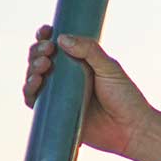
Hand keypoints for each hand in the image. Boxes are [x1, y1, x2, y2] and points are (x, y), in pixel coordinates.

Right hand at [22, 27, 152, 156]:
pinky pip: (33, 100)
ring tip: (44, 65)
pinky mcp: (54, 113)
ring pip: (33, 77)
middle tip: (48, 50)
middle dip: (38, 50)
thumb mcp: (110, 69)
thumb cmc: (125, 98)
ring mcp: (58, 95)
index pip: (55, 46)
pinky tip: (35, 82)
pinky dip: (29, 90)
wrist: (132, 129)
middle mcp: (65, 78)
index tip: (46, 30)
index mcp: (78, 63)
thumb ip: (90, 51)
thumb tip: (61, 38)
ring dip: (32, 68)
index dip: (45, 36)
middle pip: (39, 59)